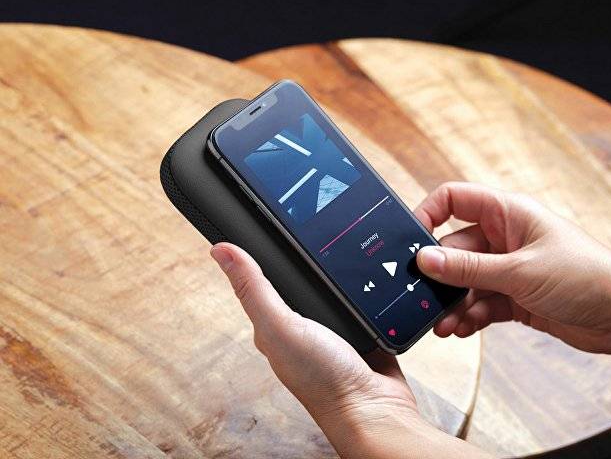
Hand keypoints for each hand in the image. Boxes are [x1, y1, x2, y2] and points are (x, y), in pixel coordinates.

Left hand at [211, 243, 488, 458]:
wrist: (376, 407)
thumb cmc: (323, 379)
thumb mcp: (281, 326)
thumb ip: (254, 290)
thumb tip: (220, 251)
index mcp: (274, 321)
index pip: (260, 276)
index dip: (258, 249)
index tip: (261, 217)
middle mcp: (301, 321)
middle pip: (298, 275)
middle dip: (306, 253)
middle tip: (312, 220)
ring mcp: (332, 322)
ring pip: (330, 282)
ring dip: (338, 267)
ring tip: (342, 237)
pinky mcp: (360, 323)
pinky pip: (361, 294)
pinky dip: (365, 282)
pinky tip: (368, 267)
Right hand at [415, 182, 610, 354]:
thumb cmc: (588, 276)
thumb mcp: (519, 271)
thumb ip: (468, 268)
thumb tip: (425, 259)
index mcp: (507, 214)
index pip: (455, 200)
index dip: (428, 213)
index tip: (410, 239)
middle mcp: (505, 238)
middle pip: (454, 248)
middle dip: (440, 275)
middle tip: (423, 296)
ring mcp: (508, 268)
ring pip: (465, 281)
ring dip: (452, 302)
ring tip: (443, 323)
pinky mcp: (514, 296)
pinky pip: (480, 302)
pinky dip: (469, 316)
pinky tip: (462, 328)